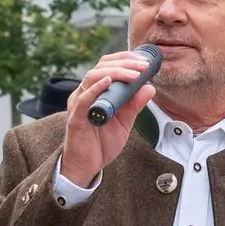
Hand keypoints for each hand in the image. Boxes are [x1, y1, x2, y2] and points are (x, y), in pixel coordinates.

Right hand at [59, 51, 157, 186]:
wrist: (87, 166)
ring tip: (133, 75)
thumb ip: (135, 104)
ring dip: (115, 72)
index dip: (125, 59)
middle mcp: (85, 93)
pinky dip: (96, 88)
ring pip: (92, 77)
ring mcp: (79, 104)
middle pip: (101, 66)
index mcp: (95, 91)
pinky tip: (109, 82)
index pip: (107, 65)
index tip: (144, 62)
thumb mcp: (125, 122)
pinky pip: (83, 99)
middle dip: (124, 63)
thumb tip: (149, 87)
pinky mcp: (75, 118)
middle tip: (143, 67)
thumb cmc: (101, 143)